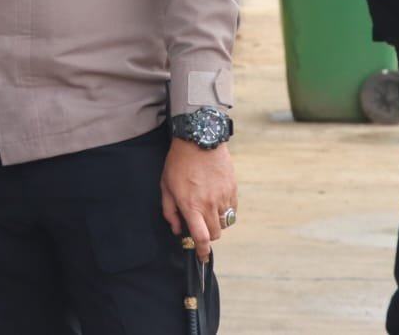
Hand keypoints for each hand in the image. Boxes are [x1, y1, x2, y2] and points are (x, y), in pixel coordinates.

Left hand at [161, 137, 236, 259]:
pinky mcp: (233, 190)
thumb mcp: (166, 185)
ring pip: (225, 223)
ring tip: (206, 210)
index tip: (202, 257)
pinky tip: (215, 202)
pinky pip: (232, 210)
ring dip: (216, 224)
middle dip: (208, 236)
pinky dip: (225, 212)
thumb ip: (169, 211)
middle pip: (215, 234)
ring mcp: (223, 197)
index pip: (201, 237)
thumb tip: (176, 229)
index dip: (203, 251)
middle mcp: (209, 204)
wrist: (200, 140)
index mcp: (191, 205)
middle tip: (199, 227)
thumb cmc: (179, 162)